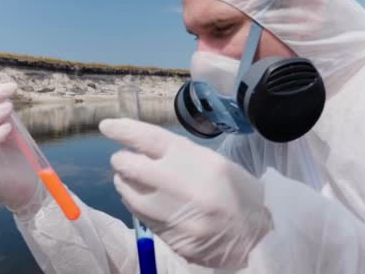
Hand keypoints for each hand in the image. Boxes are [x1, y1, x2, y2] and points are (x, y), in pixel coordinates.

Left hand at [99, 118, 272, 268]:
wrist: (257, 236)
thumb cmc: (237, 192)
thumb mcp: (213, 162)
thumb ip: (177, 155)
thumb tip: (141, 148)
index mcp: (196, 160)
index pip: (149, 138)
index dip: (124, 130)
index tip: (107, 126)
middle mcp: (181, 186)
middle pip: (129, 165)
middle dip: (122, 160)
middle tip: (126, 159)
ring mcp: (173, 214)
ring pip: (128, 193)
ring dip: (126, 183)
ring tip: (136, 180)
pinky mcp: (169, 237)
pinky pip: (140, 216)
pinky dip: (138, 204)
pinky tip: (148, 201)